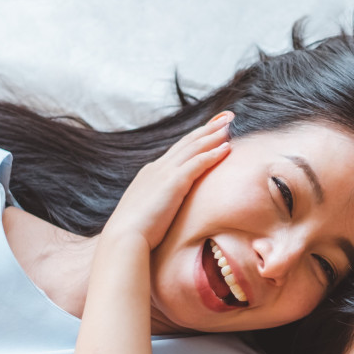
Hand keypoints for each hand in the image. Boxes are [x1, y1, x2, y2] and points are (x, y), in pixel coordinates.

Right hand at [102, 112, 233, 248]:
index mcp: (151, 173)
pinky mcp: (173, 183)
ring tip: (230, 124)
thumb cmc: (135, 232)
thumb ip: (158, 203)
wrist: (123, 237)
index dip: (195, 138)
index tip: (210, 128)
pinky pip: (197, 163)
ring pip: (194, 147)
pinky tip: (227, 148)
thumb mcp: (147, 210)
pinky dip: (213, 154)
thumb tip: (168, 209)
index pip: (177, 150)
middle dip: (208, 128)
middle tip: (227, 116)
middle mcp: (157, 168)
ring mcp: (165, 173)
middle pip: (187, 142)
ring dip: (213, 135)